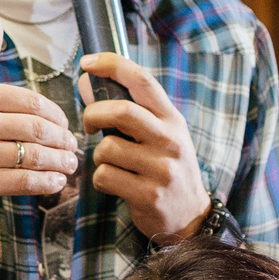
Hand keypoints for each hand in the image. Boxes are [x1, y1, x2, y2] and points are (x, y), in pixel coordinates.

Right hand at [0, 16, 76, 210]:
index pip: (31, 101)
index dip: (55, 115)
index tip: (63, 124)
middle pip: (38, 129)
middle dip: (63, 139)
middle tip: (72, 146)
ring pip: (35, 157)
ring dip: (61, 162)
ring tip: (69, 165)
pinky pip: (22, 182)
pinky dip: (46, 183)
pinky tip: (54, 183)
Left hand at [79, 50, 210, 242]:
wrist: (191, 217)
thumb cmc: (166, 168)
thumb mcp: (157, 135)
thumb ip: (127, 110)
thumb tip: (87, 82)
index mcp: (172, 120)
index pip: (142, 80)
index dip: (111, 65)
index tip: (87, 63)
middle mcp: (170, 141)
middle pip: (122, 111)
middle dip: (94, 115)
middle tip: (89, 125)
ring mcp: (161, 169)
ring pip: (107, 148)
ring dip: (99, 156)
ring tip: (113, 165)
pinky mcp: (149, 194)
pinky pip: (105, 177)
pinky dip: (101, 180)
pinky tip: (117, 185)